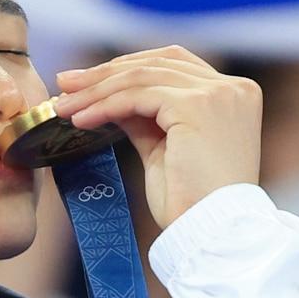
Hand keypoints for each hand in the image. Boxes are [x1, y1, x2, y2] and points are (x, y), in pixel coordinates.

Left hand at [53, 45, 261, 229]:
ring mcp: (217, 94)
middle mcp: (232, 88)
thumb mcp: (163, 149)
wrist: (212, 234)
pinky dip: (105, 106)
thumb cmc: (191, 203)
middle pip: (156, 64)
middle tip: (65, 83)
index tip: (87, 81)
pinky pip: (138, 96)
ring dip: (96, 91)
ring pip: (142, 78)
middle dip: (105, 73)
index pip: (173, 63)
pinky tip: (81, 120)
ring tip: (64, 106)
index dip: (127, 67)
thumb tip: (108, 97)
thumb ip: (143, 118)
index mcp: (233, 95)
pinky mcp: (197, 106)